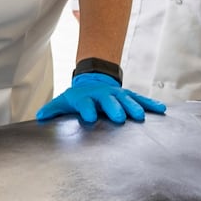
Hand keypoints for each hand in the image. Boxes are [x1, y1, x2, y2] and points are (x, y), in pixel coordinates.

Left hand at [36, 72, 165, 123]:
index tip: (90, 118)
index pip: (85, 103)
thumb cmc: (78, 97)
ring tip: (140, 117)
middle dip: (114, 109)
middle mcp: (104, 95)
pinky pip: (142, 100)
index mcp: (86, 97)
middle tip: (119, 118)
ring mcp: (118, 95)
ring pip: (127, 100)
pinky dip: (151, 104)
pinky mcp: (129, 97)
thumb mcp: (64, 101)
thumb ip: (53, 109)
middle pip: (109, 101)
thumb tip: (39, 117)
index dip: (87, 109)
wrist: (93, 81)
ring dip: (134, 107)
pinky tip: (162, 110)